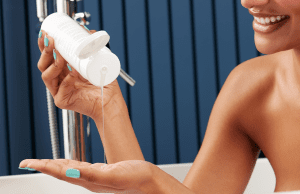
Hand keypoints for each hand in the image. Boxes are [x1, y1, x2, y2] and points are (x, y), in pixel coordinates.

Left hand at [19, 159, 154, 193]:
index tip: (27, 163)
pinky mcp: (103, 172)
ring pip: (69, 169)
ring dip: (55, 165)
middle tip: (29, 163)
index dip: (42, 166)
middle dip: (44, 166)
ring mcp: (96, 177)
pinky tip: (70, 163)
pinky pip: (80, 167)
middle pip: (61, 172)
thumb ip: (91, 174)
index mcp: (89, 180)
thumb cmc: (135, 179)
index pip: (60, 172)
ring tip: (44, 162)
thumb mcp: (113, 175)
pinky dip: (70, 164)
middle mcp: (89, 179)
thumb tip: (69, 172)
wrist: (149, 183)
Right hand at [38, 26, 122, 119]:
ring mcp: (59, 91)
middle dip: (46, 52)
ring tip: (61, 56)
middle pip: (44, 65)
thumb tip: (90, 31)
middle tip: (52, 41)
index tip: (47, 34)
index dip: (44, 46)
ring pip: (47, 76)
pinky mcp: (63, 101)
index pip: (49, 57)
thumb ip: (93, 47)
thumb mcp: (97, 62)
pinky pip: (61, 89)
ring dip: (54, 64)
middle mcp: (59, 80)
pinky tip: (73, 73)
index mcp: (63, 71)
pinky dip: (67, 80)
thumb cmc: (104, 84)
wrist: (111, 101)